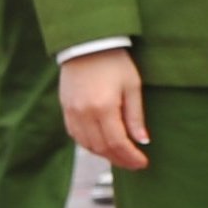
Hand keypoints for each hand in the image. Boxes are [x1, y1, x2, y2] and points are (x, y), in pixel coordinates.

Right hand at [57, 48, 151, 170]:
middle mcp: (84, 113)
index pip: (117, 143)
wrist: (87, 44)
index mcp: (104, 107)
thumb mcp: (132, 86)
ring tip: (121, 156)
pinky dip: (89, 144)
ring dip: (105, 154)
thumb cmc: (114, 62)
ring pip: (87, 145)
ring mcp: (71, 112)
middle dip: (120, 159)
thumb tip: (141, 141)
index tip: (143, 163)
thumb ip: (135, 116)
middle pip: (101, 148)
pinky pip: (76, 135)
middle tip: (134, 164)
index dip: (131, 157)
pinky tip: (102, 145)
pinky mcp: (65, 109)